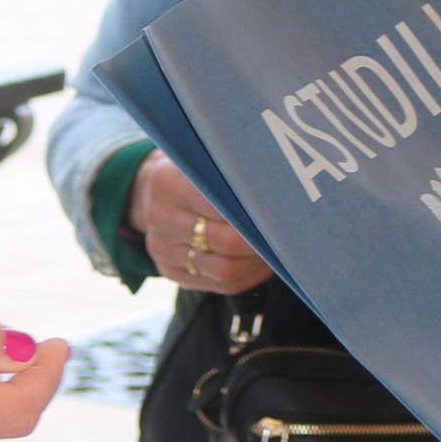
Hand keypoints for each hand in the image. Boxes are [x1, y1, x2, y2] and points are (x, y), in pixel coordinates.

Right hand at [130, 156, 271, 295]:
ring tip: (280, 251)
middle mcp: (160, 218)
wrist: (151, 191)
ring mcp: (163, 249)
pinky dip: (250, 276)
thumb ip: (230, 169)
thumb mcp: (202, 156)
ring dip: (258, 263)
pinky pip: (221, 284)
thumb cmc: (193, 170)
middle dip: (261, 241)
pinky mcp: (171, 271)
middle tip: (289, 234)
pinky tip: (264, 264)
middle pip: (224, 240)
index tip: (283, 211)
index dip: (256, 211)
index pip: (220, 204)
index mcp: (167, 182)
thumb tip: (280, 187)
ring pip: (225, 269)